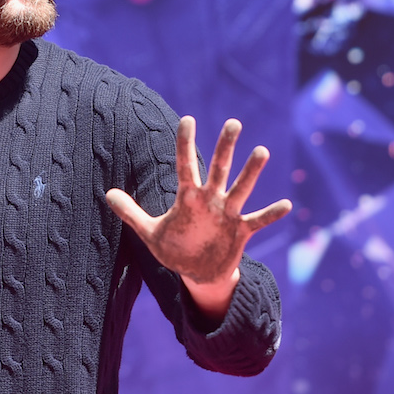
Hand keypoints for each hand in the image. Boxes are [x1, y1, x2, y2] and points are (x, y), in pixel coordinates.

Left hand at [105, 116, 290, 312]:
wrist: (197, 273)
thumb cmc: (175, 248)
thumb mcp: (149, 233)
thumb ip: (131, 213)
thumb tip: (107, 194)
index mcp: (188, 198)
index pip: (185, 165)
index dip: (185, 144)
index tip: (187, 119)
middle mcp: (210, 200)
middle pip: (219, 169)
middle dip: (225, 147)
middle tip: (233, 123)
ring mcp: (227, 214)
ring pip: (240, 189)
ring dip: (250, 172)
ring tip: (261, 151)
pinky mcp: (240, 232)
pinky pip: (257, 220)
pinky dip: (271, 214)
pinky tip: (286, 204)